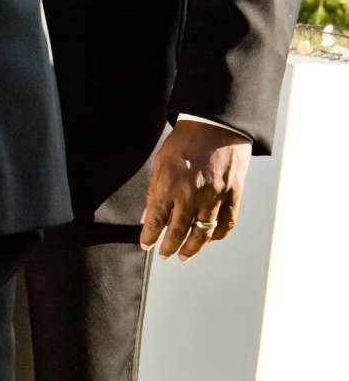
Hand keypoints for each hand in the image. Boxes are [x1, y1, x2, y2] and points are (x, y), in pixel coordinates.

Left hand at [139, 121, 251, 260]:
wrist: (216, 125)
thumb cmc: (185, 141)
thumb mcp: (160, 163)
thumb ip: (153, 192)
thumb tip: (146, 217)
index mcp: (169, 185)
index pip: (155, 221)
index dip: (149, 237)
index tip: (146, 245)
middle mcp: (191, 194)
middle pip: (178, 232)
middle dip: (169, 248)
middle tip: (164, 255)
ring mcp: (214, 196)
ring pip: (203, 233)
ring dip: (192, 248)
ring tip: (184, 255)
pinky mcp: (233, 194)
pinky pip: (226, 224)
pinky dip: (217, 235)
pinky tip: (209, 239)